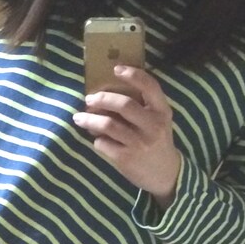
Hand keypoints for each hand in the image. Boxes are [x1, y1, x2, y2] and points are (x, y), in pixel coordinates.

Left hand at [74, 66, 180, 205]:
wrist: (165, 174)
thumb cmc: (157, 141)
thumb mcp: (159, 121)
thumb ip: (142, 107)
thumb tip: (107, 92)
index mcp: (162, 112)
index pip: (151, 87)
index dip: (133, 75)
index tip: (116, 69)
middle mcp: (153, 126)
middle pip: (124, 105)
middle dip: (102, 98)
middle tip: (89, 99)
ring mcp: (139, 143)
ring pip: (108, 125)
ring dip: (89, 119)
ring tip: (79, 117)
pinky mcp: (125, 159)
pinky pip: (103, 143)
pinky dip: (96, 139)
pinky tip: (96, 139)